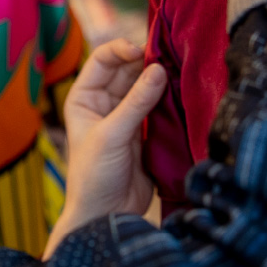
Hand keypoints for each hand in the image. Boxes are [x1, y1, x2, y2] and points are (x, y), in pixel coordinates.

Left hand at [46, 39, 165, 255]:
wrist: (106, 216)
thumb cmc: (94, 177)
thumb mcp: (112, 135)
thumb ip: (136, 103)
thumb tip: (159, 70)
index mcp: (84, 98)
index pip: (103, 60)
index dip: (122, 50)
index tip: (143, 50)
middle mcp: (104, 103)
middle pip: (128, 70)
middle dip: (147, 62)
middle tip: (171, 57)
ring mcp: (127, 116)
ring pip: (146, 87)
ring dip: (161, 79)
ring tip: (180, 70)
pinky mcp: (147, 132)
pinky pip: (159, 107)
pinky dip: (170, 99)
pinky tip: (183, 91)